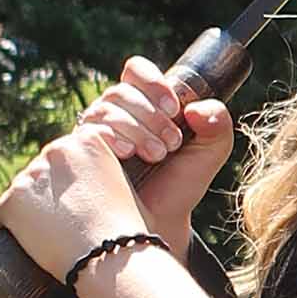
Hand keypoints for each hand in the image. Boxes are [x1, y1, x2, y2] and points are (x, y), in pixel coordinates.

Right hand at [0, 59, 238, 280]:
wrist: (158, 226)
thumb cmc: (179, 188)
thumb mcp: (208, 154)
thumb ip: (217, 125)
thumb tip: (197, 108)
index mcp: (141, 106)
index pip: (135, 71)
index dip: (151, 82)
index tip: (173, 107)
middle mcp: (114, 115)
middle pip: (119, 91)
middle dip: (149, 113)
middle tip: (171, 143)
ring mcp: (93, 133)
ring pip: (103, 109)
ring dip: (133, 126)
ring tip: (156, 154)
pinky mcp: (78, 154)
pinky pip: (86, 131)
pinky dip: (110, 136)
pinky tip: (127, 154)